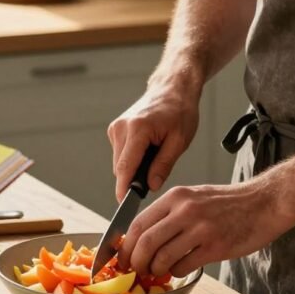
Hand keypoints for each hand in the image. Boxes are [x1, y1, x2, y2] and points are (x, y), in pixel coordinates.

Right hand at [107, 86, 199, 201]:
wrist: (172, 89)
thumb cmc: (179, 111)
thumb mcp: (179, 141)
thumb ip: (163, 165)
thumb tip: (151, 185)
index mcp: (138, 129)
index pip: (125, 167)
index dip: (123, 188)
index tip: (124, 204)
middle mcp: (121, 127)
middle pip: (120, 167)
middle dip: (135, 178)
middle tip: (156, 174)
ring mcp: (116, 127)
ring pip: (119, 162)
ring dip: (134, 167)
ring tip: (155, 154)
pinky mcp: (115, 129)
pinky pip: (121, 153)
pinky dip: (132, 157)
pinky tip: (147, 148)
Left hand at [117, 180, 290, 277]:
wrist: (263, 203)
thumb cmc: (226, 203)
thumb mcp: (192, 196)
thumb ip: (168, 213)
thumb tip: (140, 237)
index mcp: (175, 197)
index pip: (137, 224)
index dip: (125, 246)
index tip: (122, 259)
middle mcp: (185, 211)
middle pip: (145, 243)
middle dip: (136, 262)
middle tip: (137, 270)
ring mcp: (200, 229)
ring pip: (162, 258)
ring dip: (155, 271)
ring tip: (159, 271)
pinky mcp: (215, 247)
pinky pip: (183, 266)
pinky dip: (175, 272)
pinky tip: (179, 268)